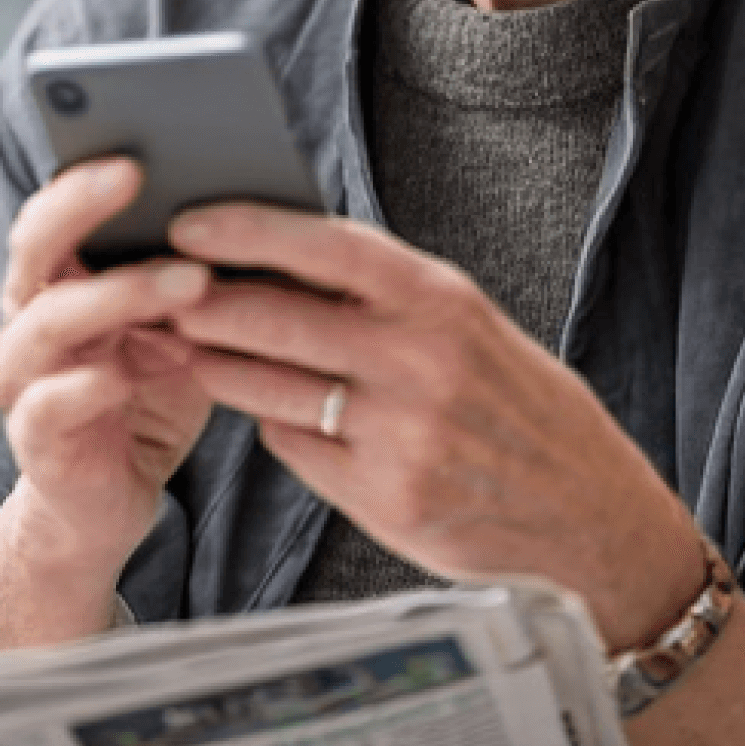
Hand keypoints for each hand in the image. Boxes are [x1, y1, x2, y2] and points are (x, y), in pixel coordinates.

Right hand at [0, 159, 213, 652]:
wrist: (107, 505)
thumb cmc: (146, 395)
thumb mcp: (176, 326)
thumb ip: (192, 274)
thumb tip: (255, 203)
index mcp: (55, 282)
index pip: (52, 212)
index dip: (82, 177)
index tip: (133, 145)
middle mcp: (27, 321)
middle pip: (35, 248)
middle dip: (82, 207)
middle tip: (138, 175)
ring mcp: (25, 380)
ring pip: (52, 321)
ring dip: (120, 293)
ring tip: (190, 281)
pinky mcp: (37, 440)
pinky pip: (53, 403)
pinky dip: (93, 384)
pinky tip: (131, 373)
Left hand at [164, 202, 698, 650]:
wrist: (593, 524)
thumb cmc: (519, 409)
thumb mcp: (471, 327)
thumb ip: (387, 296)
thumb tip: (282, 252)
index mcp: (443, 301)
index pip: (327, 245)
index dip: (247, 229)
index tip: (187, 221)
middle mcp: (421, 362)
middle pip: (276, 320)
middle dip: (200, 303)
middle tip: (151, 290)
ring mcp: (401, 435)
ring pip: (268, 386)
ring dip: (212, 364)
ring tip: (177, 344)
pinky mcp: (385, 498)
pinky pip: (293, 446)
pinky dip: (270, 423)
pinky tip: (262, 407)